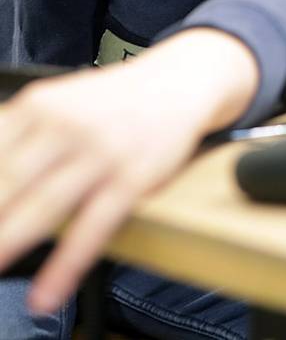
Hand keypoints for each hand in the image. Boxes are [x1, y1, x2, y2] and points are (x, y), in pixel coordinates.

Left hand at [0, 29, 256, 313]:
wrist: (180, 79)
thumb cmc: (115, 100)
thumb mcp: (59, 101)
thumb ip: (15, 133)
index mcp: (40, 105)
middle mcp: (67, 125)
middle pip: (7, 182)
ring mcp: (102, 152)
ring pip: (43, 206)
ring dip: (9, 243)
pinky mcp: (133, 177)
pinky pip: (93, 227)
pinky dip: (66, 266)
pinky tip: (47, 294)